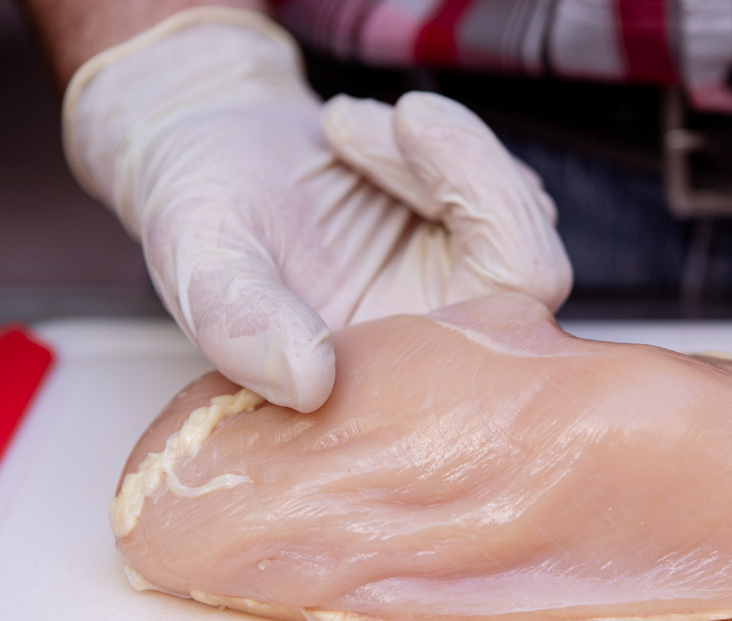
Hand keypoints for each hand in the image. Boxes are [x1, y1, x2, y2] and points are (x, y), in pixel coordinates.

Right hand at [63, 8, 570, 411]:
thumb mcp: (200, 259)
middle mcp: (436, 349)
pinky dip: (446, 141)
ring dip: (448, 154)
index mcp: (380, 389)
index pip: (486, 359)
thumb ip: (241, 320)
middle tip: (399, 120)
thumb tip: (310, 384)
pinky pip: (505, 184)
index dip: (477, 260)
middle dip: (477, 183)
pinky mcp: (473, 236)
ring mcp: (459, 287)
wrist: (210, 152)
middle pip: (531, 278)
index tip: (391, 175)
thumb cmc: (202, 214)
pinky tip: (362, 131)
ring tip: (343, 127)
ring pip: (525, 221)